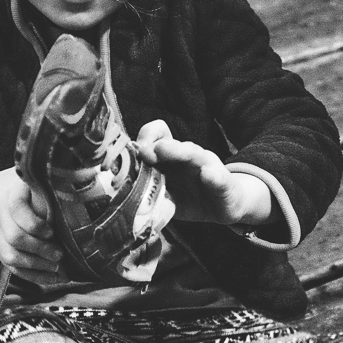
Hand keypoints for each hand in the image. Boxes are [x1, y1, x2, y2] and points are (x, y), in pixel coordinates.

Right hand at [0, 167, 63, 281]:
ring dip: (38, 266)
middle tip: (60, 254)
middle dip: (40, 249)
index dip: (35, 224)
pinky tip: (53, 278)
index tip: (51, 231)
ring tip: (59, 268)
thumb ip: (47, 184)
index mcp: (10, 195)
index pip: (17, 210)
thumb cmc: (14, 187)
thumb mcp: (27, 178)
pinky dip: (34, 276)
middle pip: (15, 238)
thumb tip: (81, 191)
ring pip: (12, 257)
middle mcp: (0, 217)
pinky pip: (13, 269)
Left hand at [135, 120, 271, 226]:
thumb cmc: (191, 198)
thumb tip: (117, 192)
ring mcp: (208, 167)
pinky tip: (207, 175)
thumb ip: (148, 189)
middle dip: (157, 144)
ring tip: (164, 150)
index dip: (146, 137)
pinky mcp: (224, 183)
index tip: (134, 151)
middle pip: (173, 143)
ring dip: (178, 151)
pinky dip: (213, 176)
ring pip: (194, 154)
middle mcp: (189, 156)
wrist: (225, 207)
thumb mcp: (167, 195)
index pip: (159, 135)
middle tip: (145, 150)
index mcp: (172, 158)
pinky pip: (219, 178)